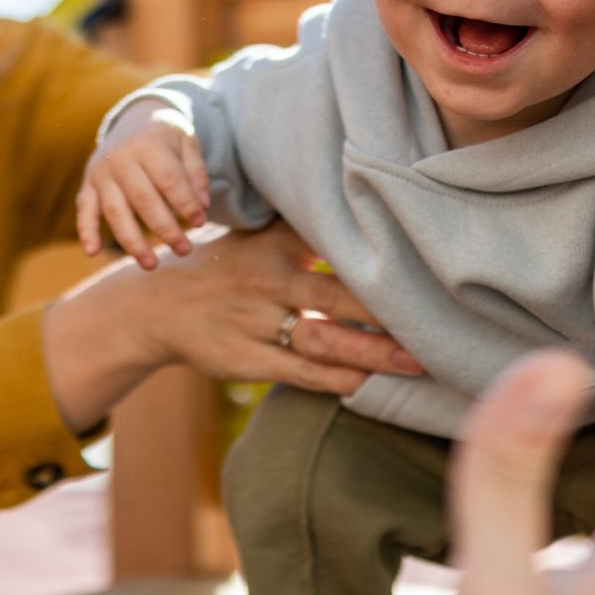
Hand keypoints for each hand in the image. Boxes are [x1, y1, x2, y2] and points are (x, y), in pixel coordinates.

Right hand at [78, 98, 210, 267]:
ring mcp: (101, 173)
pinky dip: (86, 231)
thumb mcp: (186, 141)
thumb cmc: (165, 136)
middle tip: (184, 250)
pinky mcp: (88, 185)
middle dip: (165, 229)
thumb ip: (196, 171)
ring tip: (151, 264)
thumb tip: (203, 206)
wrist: (133, 118)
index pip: (168, 179)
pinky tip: (92, 252)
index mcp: (148, 144)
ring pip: (116, 212)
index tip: (200, 222)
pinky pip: (84, 210)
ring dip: (133, 241)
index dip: (185, 203)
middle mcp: (121, 159)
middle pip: (144, 200)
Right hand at [130, 223, 424, 393]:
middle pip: (336, 295)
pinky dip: (337, 379)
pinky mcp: (245, 359)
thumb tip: (372, 210)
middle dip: (388, 310)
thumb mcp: (257, 235)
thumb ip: (307, 227)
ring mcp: (254, 322)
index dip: (377, 251)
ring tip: (417, 361)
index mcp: (273, 243)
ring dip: (372, 352)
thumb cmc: (224, 267)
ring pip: (322, 340)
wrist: (154, 307)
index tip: (424, 258)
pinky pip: (299, 372)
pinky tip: (369, 384)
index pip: (333, 242)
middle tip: (439, 319)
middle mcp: (265, 280)